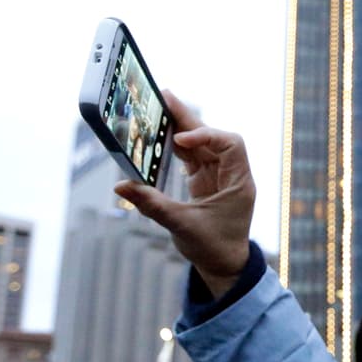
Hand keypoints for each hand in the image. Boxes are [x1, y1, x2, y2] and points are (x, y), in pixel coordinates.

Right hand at [115, 91, 255, 297]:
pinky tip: (159, 133)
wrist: (224, 265)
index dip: (207, 136)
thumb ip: (152, 204)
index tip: (180, 141)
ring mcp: (219, 176)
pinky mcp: (205, 180)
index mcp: (239, 182)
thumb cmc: (213, 247)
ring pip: (201, 143)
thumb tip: (121, 186)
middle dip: (188, 119)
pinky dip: (176, 145)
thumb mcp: (181, 225)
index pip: (231, 145)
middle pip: (213, 137)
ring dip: (180, 127)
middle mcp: (231, 174)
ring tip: (157, 107)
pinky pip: (192, 156)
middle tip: (163, 96)